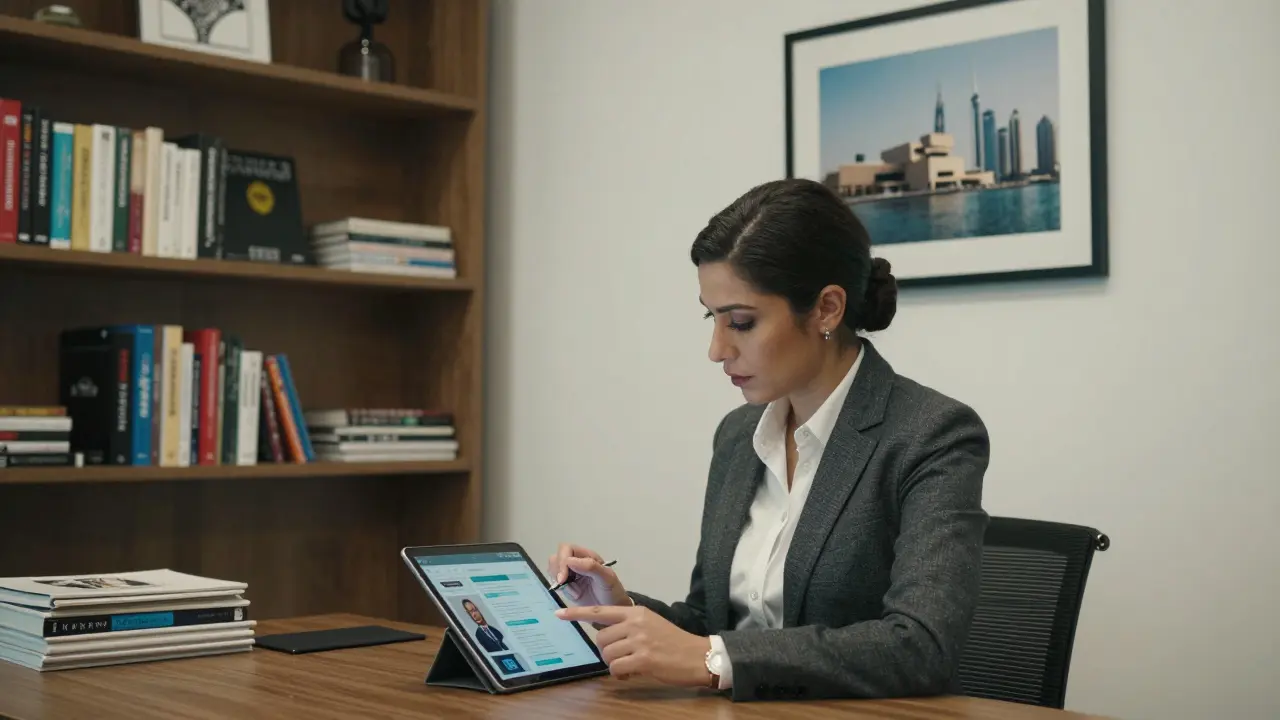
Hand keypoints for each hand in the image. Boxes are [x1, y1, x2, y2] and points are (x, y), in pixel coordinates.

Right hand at [548, 543, 629, 606]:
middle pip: (556, 557)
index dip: (561, 561)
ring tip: (575, 592)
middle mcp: (577, 562)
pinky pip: (555, 582)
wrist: (613, 610)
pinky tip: (574, 595)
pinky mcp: (567, 585)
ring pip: (553, 569)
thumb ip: (591, 567)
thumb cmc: (612, 592)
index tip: (562, 579)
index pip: (566, 549)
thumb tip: (569, 561)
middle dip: (557, 571)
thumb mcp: (607, 578)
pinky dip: (561, 589)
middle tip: (564, 584)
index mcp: (587, 556)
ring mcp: (570, 574)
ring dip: (560, 582)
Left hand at [555, 604, 711, 686]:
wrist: (697, 655)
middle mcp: (636, 623)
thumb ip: (629, 625)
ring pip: (607, 654)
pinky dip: (619, 674)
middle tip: (619, 657)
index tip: (559, 613)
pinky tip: (630, 674)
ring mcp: (640, 641)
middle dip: (605, 651)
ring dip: (613, 664)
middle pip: (600, 637)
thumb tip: (606, 635)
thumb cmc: (673, 642)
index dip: (577, 613)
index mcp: (636, 612)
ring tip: (628, 666)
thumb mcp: (651, 624)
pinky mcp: (644, 659)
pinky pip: (616, 668)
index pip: (600, 611)